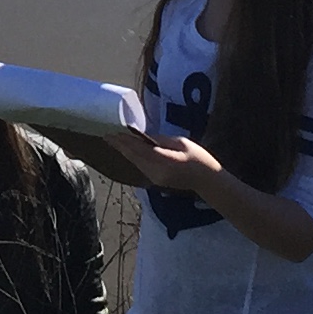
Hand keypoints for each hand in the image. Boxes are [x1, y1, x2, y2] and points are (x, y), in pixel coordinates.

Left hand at [106, 128, 222, 195]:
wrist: (207, 180)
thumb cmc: (198, 157)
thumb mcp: (181, 142)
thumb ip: (161, 140)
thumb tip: (144, 136)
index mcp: (166, 161)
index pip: (140, 150)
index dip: (125, 141)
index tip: (113, 133)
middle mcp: (157, 172)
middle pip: (134, 157)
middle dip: (120, 146)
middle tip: (106, 135)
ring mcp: (156, 178)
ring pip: (135, 162)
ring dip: (124, 151)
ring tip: (112, 140)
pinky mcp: (155, 180)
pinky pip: (140, 166)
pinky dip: (132, 157)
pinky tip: (125, 150)